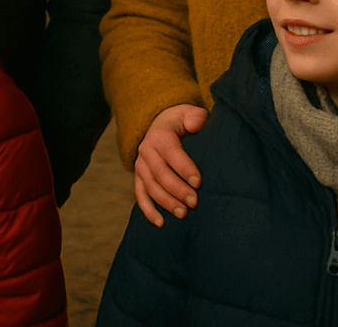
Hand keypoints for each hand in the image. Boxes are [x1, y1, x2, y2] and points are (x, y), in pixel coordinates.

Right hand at [134, 103, 207, 227]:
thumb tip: (194, 126)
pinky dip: (148, 210)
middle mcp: (146, 149)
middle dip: (177, 189)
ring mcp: (141, 165)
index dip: (184, 168)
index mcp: (160, 134)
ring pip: (150, 186)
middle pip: (160, 173)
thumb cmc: (181, 122)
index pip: (171, 152)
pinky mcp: (139, 177)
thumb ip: (195, 117)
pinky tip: (160, 223)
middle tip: (194, 202)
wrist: (162, 125)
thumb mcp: (189, 113)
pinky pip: (140, 195)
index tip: (198, 182)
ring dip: (165, 202)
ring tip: (183, 214)